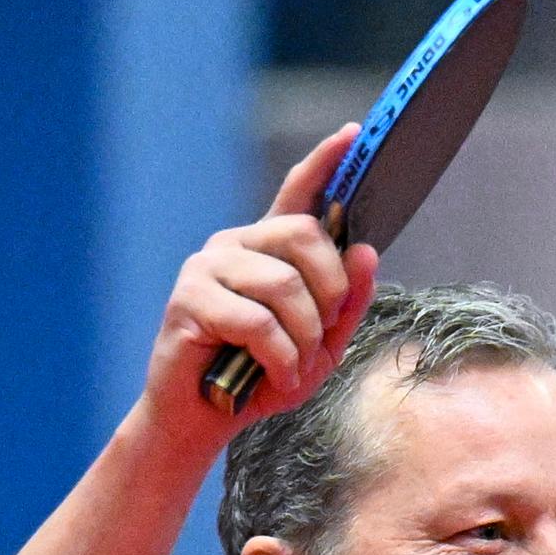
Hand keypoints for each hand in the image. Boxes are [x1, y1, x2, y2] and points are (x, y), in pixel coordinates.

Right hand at [140, 123, 383, 443]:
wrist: (204, 421)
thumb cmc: (262, 379)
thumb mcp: (321, 347)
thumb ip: (348, 303)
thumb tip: (366, 252)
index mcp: (268, 250)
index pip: (298, 193)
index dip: (325, 162)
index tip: (352, 133)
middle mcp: (236, 245)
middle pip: (304, 236)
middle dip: (330, 292)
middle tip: (322, 335)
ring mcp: (208, 267)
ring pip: (284, 285)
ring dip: (303, 339)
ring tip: (291, 368)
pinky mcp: (189, 299)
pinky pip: (258, 322)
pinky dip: (279, 359)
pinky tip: (273, 378)